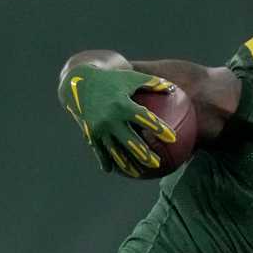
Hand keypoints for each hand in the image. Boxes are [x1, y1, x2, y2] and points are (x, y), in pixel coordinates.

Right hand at [59, 66, 177, 176]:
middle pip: (130, 141)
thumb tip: (173, 89)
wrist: (79, 82)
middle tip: (157, 163)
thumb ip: (152, 84)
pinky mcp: (90, 133)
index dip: (159, 128)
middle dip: (144, 154)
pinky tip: (112, 170)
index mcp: (122, 104)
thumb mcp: (131, 78)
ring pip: (115, 150)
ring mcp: (99, 128)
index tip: (172, 138)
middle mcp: (110, 118)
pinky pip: (99, 150)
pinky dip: (105, 161)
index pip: (144, 119)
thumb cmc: (111, 79)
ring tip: (139, 174)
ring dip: (127, 164)